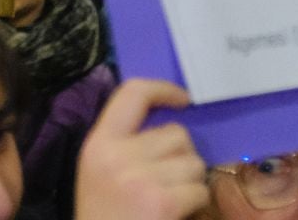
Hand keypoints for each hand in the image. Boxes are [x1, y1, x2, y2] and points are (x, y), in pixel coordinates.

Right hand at [75, 80, 207, 219]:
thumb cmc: (105, 216)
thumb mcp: (101, 173)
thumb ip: (125, 145)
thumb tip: (172, 122)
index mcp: (98, 144)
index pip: (131, 94)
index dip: (163, 89)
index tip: (183, 99)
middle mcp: (116, 155)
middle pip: (176, 133)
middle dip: (182, 156)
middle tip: (168, 181)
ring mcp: (140, 178)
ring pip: (193, 162)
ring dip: (191, 181)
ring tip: (170, 199)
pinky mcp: (162, 202)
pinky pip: (200, 189)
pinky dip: (196, 203)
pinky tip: (176, 214)